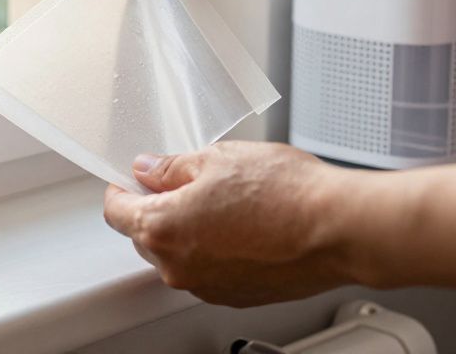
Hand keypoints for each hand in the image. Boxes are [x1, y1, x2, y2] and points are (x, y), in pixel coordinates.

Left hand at [102, 141, 356, 306]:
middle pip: (144, 236)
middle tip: (185, 180)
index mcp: (163, 229)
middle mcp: (179, 267)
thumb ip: (172, 168)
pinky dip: (214, 249)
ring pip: (178, 255)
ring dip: (188, 230)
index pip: (116, 212)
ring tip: (225, 200)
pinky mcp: (236, 295)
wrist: (338, 229)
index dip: (122, 188)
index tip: (131, 178)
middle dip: (157, 207)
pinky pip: (208, 270)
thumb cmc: (286, 194)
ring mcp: (207, 286)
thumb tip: (149, 170)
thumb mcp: (218, 159)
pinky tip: (242, 224)